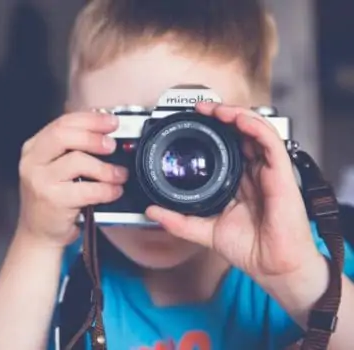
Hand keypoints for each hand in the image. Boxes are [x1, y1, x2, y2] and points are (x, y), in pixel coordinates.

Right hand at [17, 112, 128, 247]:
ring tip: (118, 174)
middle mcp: (32, 162)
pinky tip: (113, 191)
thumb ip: (71, 147)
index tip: (110, 121)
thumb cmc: (51, 199)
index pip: (62, 123)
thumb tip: (102, 127)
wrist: (38, 233)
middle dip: (94, 137)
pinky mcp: (53, 200)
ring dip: (105, 168)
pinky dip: (106, 189)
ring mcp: (40, 181)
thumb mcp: (53, 167)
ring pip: (78, 161)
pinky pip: (88, 189)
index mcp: (34, 148)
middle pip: (64, 135)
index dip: (90, 119)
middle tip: (112, 145)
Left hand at [145, 102, 321, 280]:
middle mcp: (255, 172)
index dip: (212, 130)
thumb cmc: (249, 249)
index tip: (192, 121)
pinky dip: (254, 126)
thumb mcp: (204, 230)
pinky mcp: (282, 173)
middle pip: (241, 132)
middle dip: (221, 115)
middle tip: (200, 109)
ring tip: (214, 109)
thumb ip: (178, 221)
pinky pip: (270, 141)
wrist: (272, 267)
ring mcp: (269, 171)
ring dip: (235, 114)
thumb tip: (151, 211)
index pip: (228, 146)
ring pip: (256, 130)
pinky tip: (238, 120)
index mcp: (240, 181)